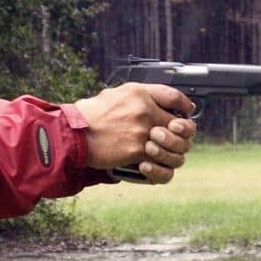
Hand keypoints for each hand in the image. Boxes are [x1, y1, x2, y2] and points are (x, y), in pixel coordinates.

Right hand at [73, 83, 196, 183]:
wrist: (73, 133)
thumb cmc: (89, 114)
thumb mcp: (114, 94)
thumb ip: (137, 96)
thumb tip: (151, 100)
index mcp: (141, 93)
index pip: (175, 97)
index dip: (185, 106)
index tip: (187, 112)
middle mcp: (146, 110)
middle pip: (183, 125)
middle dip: (183, 134)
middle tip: (176, 138)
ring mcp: (144, 132)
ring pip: (176, 147)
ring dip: (171, 152)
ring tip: (159, 153)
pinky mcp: (137, 151)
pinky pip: (159, 162)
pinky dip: (156, 167)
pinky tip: (147, 166)